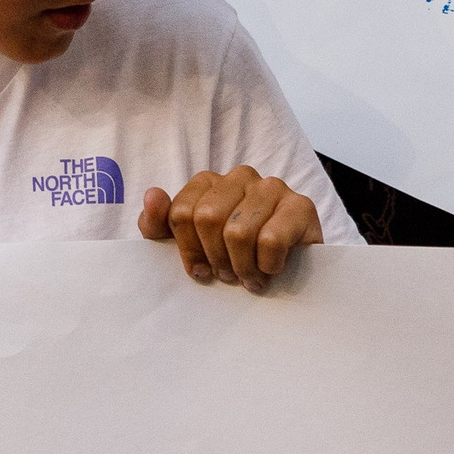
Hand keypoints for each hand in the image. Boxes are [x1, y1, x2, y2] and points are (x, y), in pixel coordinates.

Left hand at [139, 167, 323, 291]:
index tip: (200, 269)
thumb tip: (153, 195)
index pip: (181, 212)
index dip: (188, 249)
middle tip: (228, 276)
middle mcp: (240, 177)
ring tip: (248, 277)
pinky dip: (267, 265)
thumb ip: (159, 223)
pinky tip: (271, 270)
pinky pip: (271, 240)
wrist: (290, 267)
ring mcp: (272, 188)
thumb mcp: (187, 243)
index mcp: (208, 181)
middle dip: (215, 258)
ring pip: (238, 232)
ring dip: (242, 266)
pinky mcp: (301, 206)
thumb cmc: (232, 253)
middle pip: (207, 219)